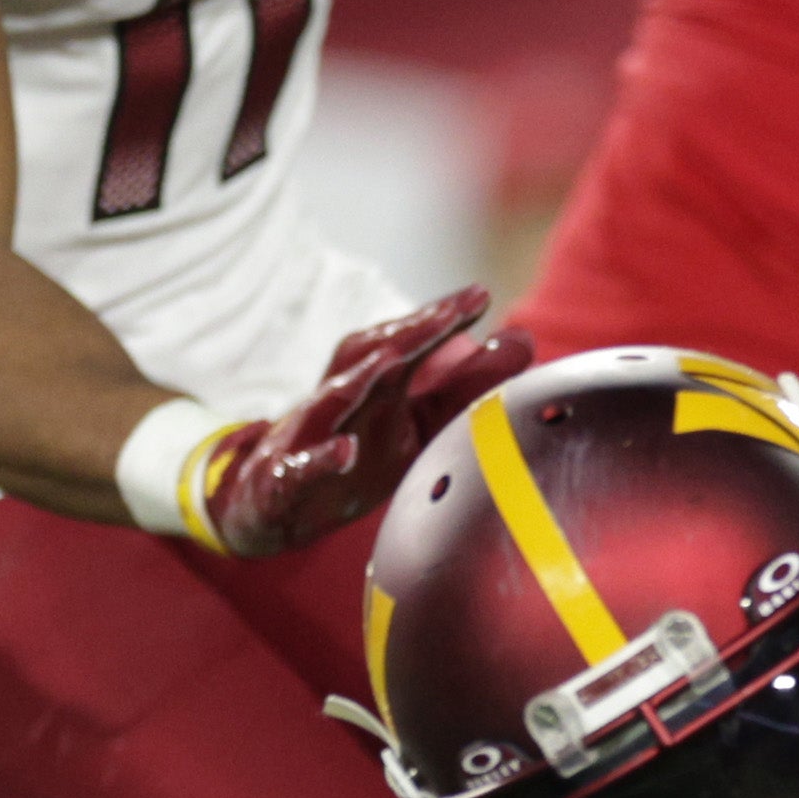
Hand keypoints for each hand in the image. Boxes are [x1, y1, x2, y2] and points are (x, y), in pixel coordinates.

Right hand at [189, 288, 533, 558]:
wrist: (277, 504)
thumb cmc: (357, 452)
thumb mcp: (418, 422)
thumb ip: (466, 385)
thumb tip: (521, 339)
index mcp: (374, 385)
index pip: (409, 344)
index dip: (441, 319)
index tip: (481, 294)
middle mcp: (341, 399)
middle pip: (368, 357)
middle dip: (407, 332)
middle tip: (448, 311)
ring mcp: (309, 435)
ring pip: (330, 400)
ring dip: (358, 380)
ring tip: (392, 358)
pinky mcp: (286, 476)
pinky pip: (301, 465)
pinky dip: (322, 458)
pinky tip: (346, 452)